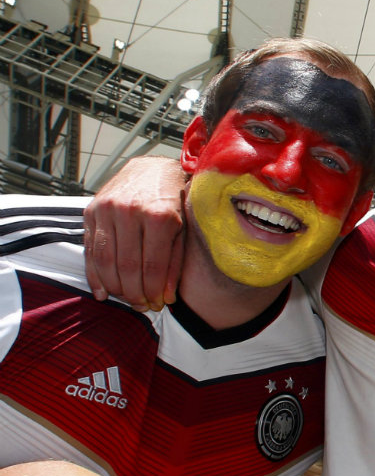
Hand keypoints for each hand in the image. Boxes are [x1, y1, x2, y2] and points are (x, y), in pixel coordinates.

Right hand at [84, 156, 187, 310]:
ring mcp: (107, 210)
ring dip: (114, 287)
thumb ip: (175, 263)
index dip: (153, 291)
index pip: (152, 266)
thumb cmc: (174, 202)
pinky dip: (94, 274)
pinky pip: (89, 249)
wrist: (152, 169)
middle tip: (142, 307)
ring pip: (105, 261)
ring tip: (126, 300)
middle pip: (127, 267)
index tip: (157, 306)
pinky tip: (102, 292)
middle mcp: (130, 211)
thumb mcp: (183, 230)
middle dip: (134, 294)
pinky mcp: (91, 210)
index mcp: (159, 216)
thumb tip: (167, 298)